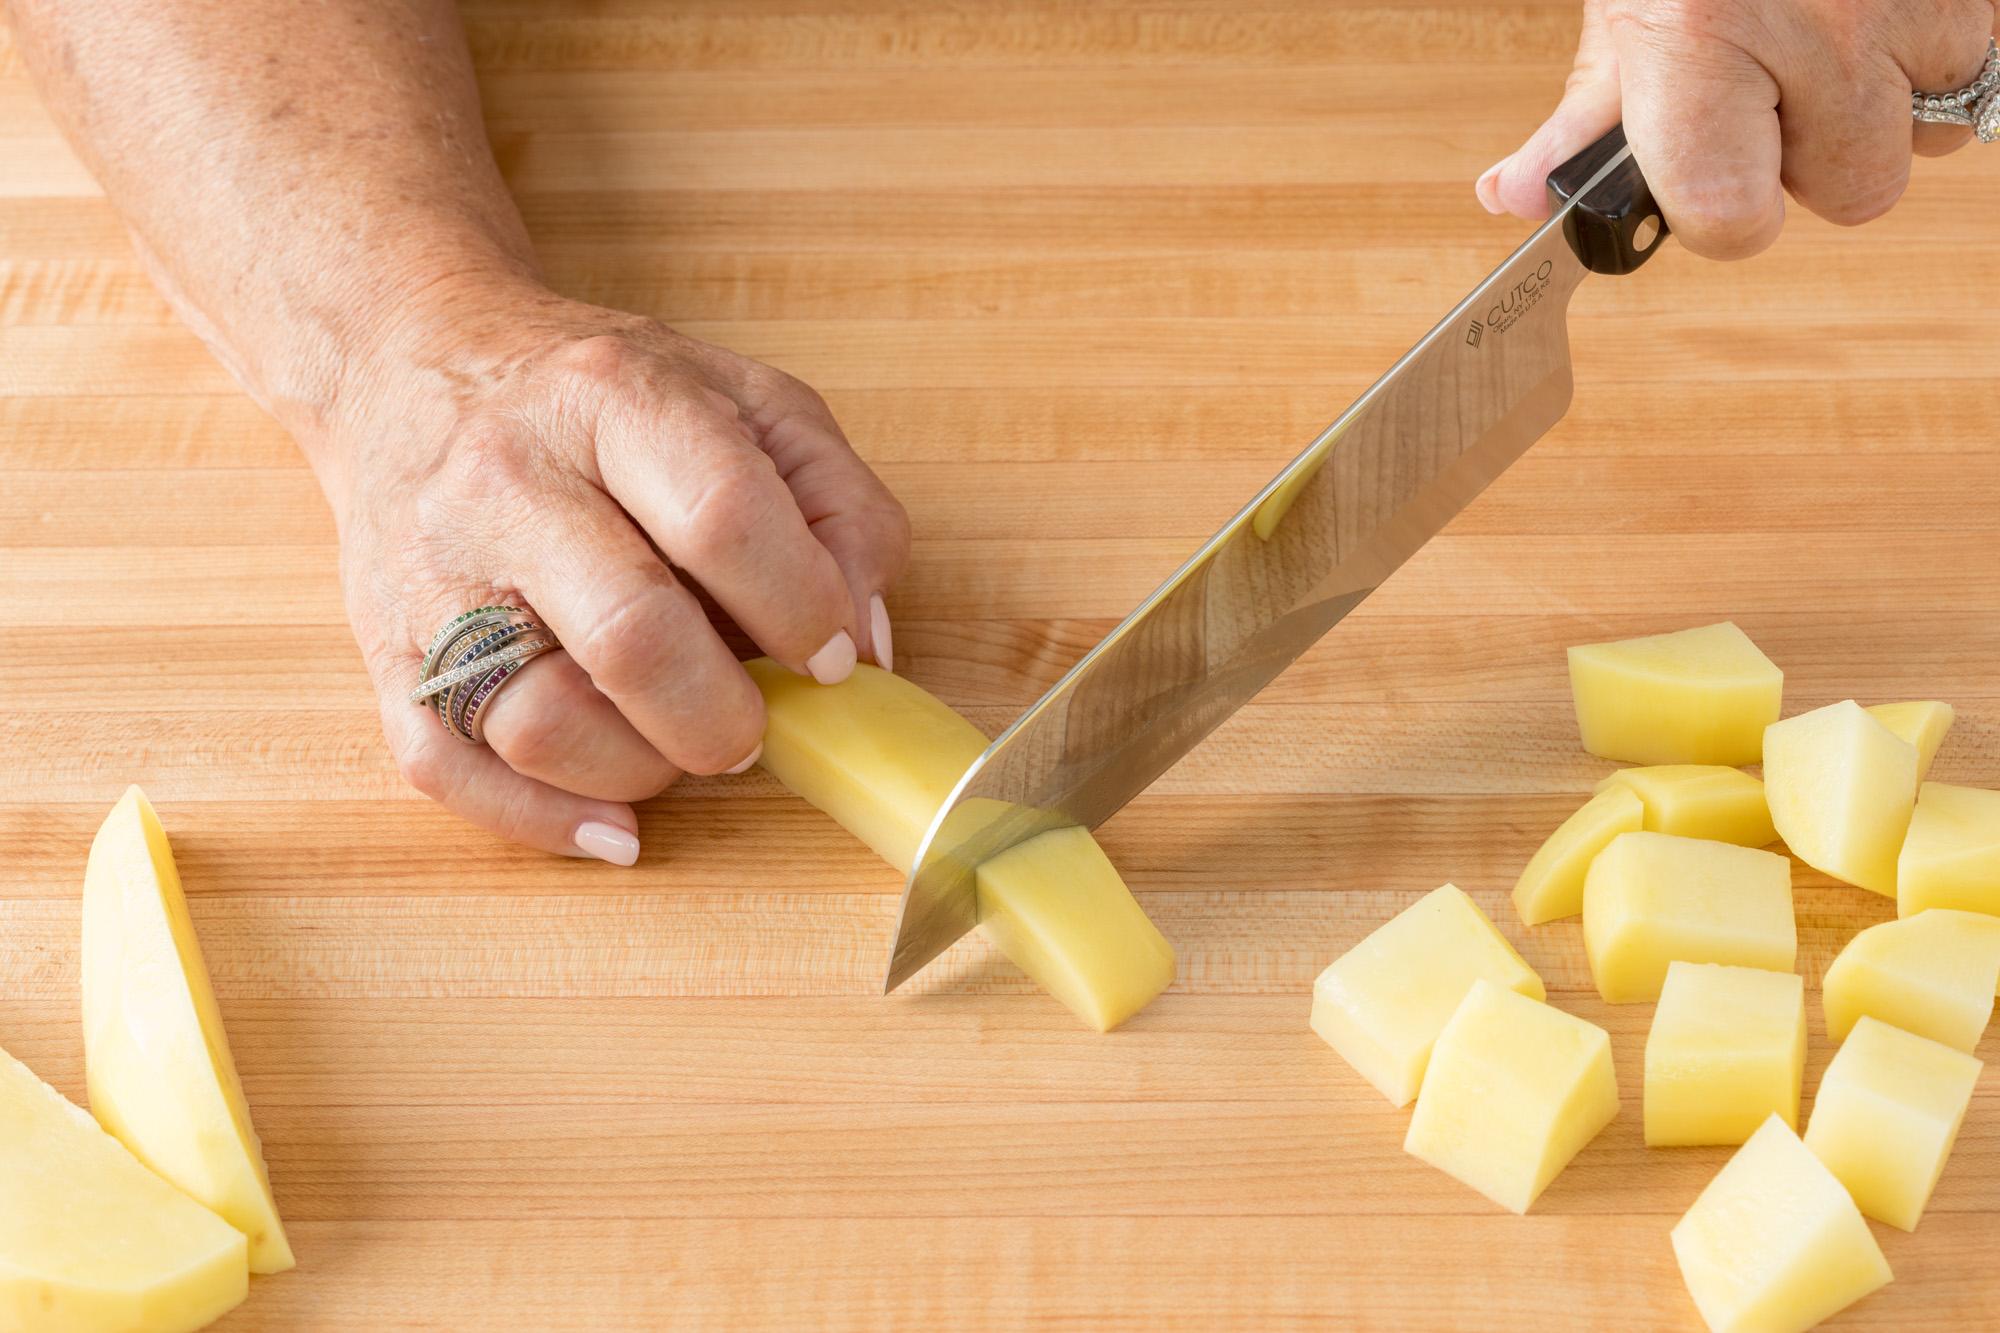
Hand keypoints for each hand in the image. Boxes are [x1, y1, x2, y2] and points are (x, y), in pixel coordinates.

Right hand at [324, 279, 909, 861]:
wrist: (408, 362)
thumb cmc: (600, 398)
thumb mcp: (747, 401)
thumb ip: (838, 506)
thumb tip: (864, 643)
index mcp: (610, 398)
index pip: (723, 518)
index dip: (803, 608)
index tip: (832, 655)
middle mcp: (505, 481)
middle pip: (632, 636)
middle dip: (727, 716)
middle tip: (759, 726)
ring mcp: (431, 574)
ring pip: (541, 724)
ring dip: (644, 769)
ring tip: (681, 743)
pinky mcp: (385, 652)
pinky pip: (454, 773)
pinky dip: (547, 820)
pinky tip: (617, 820)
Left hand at [1476, 0, 1997, 257]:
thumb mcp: (1630, 3)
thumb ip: (1583, 113)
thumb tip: (1513, 198)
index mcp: (1703, 40)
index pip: (1730, 219)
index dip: (1726, 216)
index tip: (1715, 184)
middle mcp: (1822, 28)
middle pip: (1852, 192)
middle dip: (1814, 158)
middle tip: (1779, 82)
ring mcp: (1916, 5)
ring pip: (1925, 138)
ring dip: (1882, 107)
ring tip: (1831, 32)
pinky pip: (1974, 75)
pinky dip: (1931, 58)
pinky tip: (1880, 10)